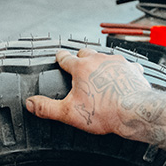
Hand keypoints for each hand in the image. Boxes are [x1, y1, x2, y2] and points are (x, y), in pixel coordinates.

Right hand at [25, 48, 153, 138]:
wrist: (135, 112)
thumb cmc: (105, 112)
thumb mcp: (69, 113)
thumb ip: (47, 108)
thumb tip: (31, 104)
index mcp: (82, 68)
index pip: (65, 58)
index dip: (60, 58)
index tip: (59, 57)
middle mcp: (99, 60)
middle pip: (85, 52)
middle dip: (79, 58)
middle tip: (77, 65)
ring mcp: (117, 63)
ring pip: (105, 57)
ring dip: (99, 63)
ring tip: (97, 73)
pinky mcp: (132, 70)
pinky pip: (125, 65)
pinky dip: (120, 70)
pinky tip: (120, 78)